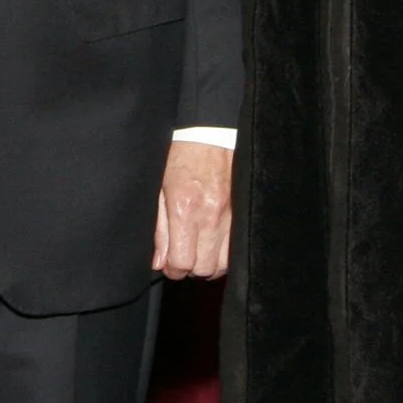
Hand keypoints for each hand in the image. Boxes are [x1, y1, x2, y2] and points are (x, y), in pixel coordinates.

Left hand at [154, 140, 233, 279]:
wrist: (210, 133)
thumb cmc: (180, 157)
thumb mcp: (159, 189)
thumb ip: (159, 229)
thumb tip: (159, 262)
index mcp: (185, 209)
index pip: (182, 263)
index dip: (172, 269)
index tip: (169, 263)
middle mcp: (211, 216)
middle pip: (203, 269)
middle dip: (190, 268)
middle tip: (182, 255)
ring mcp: (231, 216)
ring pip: (223, 264)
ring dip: (209, 263)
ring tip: (199, 249)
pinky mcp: (243, 213)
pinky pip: (237, 249)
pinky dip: (225, 253)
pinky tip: (214, 243)